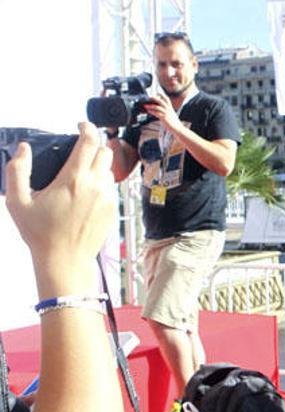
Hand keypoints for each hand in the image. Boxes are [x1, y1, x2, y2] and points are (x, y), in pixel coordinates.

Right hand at [5, 122, 115, 268]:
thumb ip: (18, 171)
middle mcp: (95, 186)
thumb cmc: (40, 233)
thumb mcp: (18, 201)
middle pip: (105, 152)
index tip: (81, 125)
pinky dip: (101, 184)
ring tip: (81, 173)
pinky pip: (111, 189)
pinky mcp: (113, 210)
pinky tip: (86, 193)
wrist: (65, 260)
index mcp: (73, 179)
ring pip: (109, 170)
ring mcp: (107, 198)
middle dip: (95, 145)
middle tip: (82, 148)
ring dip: (98, 166)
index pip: (89, 142)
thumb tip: (24, 150)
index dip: (87, 128)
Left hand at [143, 93, 183, 133]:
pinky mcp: (164, 118)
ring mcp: (166, 113)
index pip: (167, 99)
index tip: (158, 92)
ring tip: (145, 105)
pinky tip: (148, 111)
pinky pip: (156, 113)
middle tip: (149, 97)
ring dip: (150, 106)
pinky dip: (152, 112)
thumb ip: (167, 112)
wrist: (178, 128)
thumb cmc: (174, 123)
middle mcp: (168, 110)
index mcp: (170, 108)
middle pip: (161, 101)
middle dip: (155, 98)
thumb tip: (162, 112)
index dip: (162, 95)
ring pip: (157, 107)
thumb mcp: (172, 115)